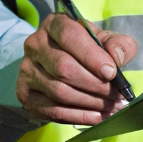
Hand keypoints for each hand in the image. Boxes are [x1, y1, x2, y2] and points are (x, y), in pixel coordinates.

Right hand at [17, 14, 138, 125]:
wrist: (55, 65)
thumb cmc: (84, 50)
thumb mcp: (103, 40)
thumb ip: (117, 44)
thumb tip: (117, 56)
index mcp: (53, 24)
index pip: (69, 35)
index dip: (91, 56)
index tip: (112, 72)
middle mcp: (35, 45)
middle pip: (63, 67)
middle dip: (95, 84)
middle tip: (117, 95)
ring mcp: (27, 71)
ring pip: (59, 91)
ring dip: (91, 103)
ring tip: (112, 107)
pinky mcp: (26, 95)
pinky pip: (53, 111)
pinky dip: (80, 116)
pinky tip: (99, 117)